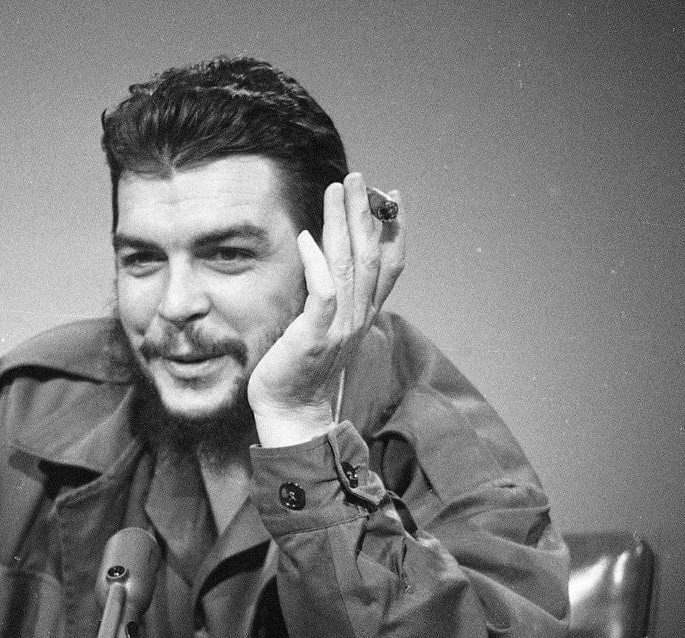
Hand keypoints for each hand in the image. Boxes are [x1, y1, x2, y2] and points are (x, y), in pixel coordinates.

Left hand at [248, 172, 405, 446]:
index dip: (393, 230)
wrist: (292, 412)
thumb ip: (332, 296)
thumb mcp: (325, 327)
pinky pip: (323, 293)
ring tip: (337, 191)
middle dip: (365, 213)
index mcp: (363, 315)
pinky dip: (317, 264)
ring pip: (349, 265)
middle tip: (358, 178)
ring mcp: (339, 327)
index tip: (391, 198)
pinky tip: (308, 238)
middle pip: (370, 255)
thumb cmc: (301, 370)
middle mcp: (357, 317)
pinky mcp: (315, 335)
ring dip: (344, 224)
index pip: (388, 265)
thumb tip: (326, 256)